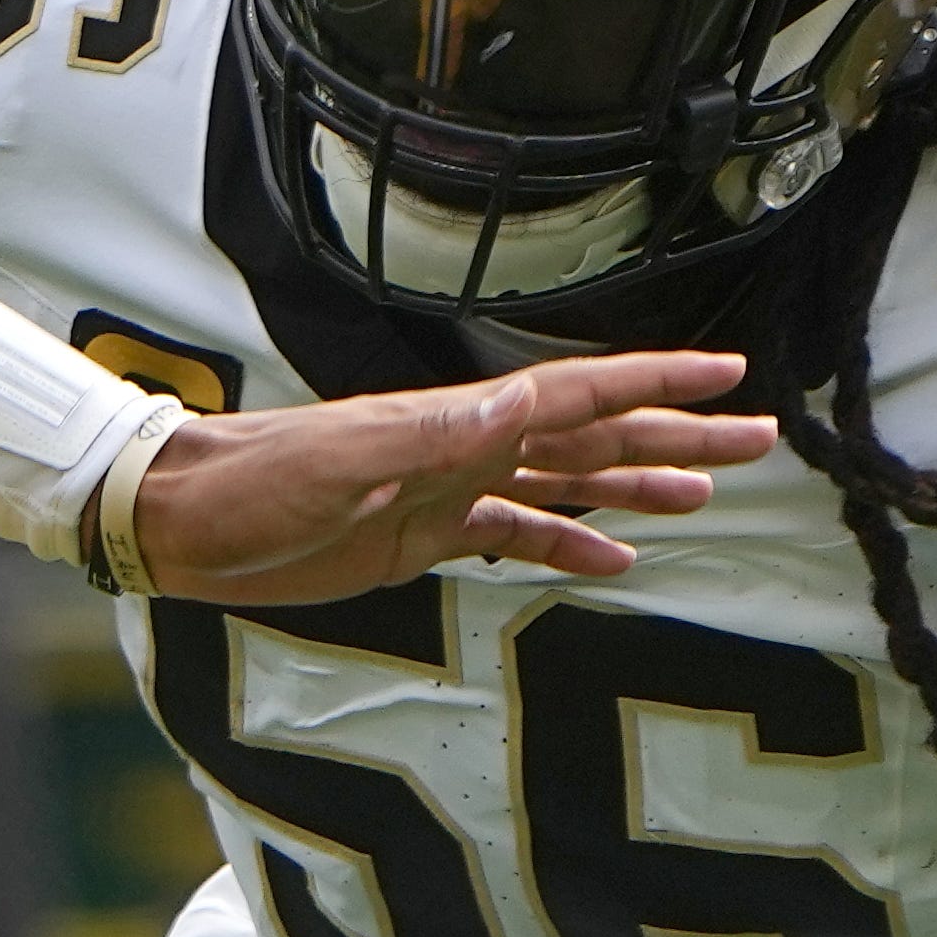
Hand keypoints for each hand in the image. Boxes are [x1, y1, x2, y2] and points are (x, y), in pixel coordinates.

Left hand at [125, 351, 771, 611]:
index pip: (576, 396)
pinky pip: (511, 536)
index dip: (654, 387)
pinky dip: (565, 544)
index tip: (729, 377)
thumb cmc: (252, 480)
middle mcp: (461, 448)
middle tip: (756, 440)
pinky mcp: (416, 537)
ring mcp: (442, 492)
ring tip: (705, 493)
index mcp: (455, 423)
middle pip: (590, 438)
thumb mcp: (347, 457)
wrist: (180, 520)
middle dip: (673, 437)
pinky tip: (614, 559)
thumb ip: (439, 435)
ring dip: (634, 486)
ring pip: (562, 484)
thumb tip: (527, 404)